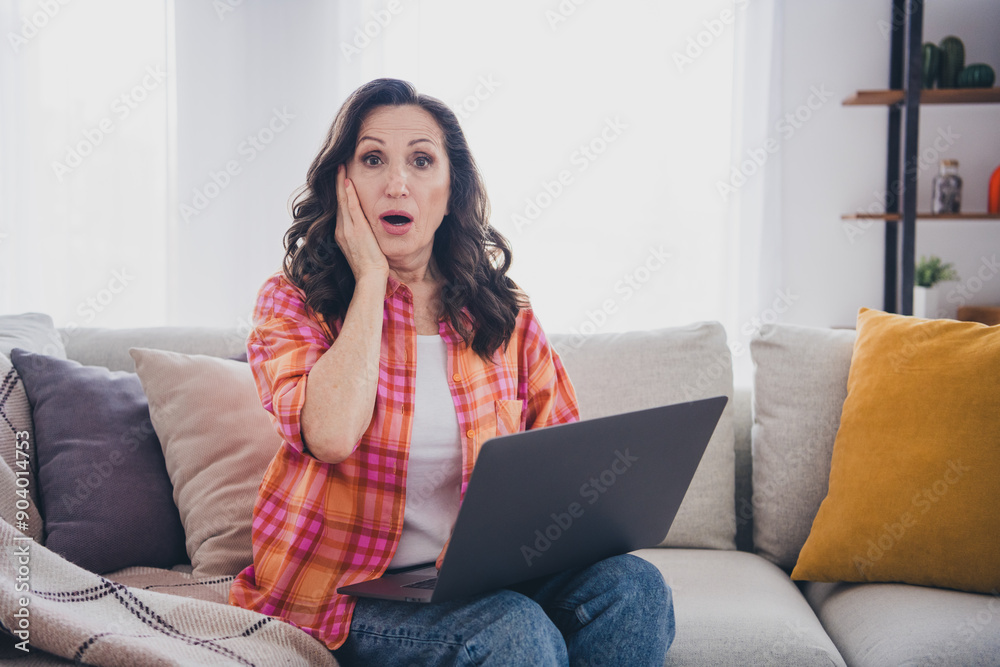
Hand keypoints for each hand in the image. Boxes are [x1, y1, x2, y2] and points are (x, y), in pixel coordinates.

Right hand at [335, 164, 388, 279]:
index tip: (340, 179)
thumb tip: (365, 230)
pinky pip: (351, 207)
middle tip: (337, 166)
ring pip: (343, 201)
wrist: (370, 278)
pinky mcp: (357, 230)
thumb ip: (361, 236)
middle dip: (337, 183)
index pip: (340, 208)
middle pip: (338, 201)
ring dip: (341, 183)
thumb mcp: (362, 248)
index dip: (339, 192)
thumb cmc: (370, 267)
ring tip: (340, 167)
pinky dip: (348, 194)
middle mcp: (342, 229)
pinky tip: (348, 181)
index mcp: (342, 233)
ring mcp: (348, 229)